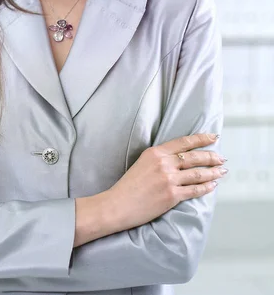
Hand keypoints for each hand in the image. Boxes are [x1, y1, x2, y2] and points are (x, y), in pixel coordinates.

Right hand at [106, 133, 225, 231]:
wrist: (118, 204)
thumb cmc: (128, 185)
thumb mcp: (142, 163)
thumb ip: (159, 159)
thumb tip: (179, 159)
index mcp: (155, 153)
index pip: (183, 142)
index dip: (201, 139)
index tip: (213, 137)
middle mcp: (164, 164)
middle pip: (194, 157)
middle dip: (211, 157)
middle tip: (221, 158)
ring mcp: (168, 179)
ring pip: (198, 174)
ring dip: (213, 172)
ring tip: (222, 171)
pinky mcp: (172, 195)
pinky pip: (195, 190)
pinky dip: (206, 187)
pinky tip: (213, 185)